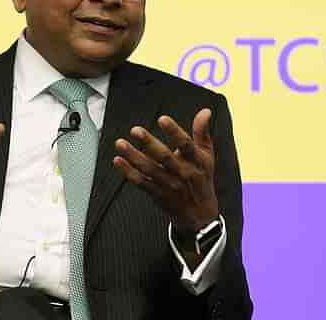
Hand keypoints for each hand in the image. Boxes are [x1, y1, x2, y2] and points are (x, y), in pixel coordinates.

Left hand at [113, 109, 218, 238]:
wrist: (200, 215)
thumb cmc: (202, 179)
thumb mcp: (207, 156)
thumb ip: (202, 132)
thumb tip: (205, 111)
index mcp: (196, 161)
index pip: (186, 144)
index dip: (174, 131)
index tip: (162, 119)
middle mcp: (182, 173)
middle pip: (164, 157)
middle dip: (149, 143)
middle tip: (135, 130)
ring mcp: (169, 185)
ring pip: (149, 169)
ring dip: (133, 156)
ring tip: (120, 143)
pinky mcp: (157, 194)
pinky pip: (140, 182)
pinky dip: (128, 172)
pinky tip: (118, 161)